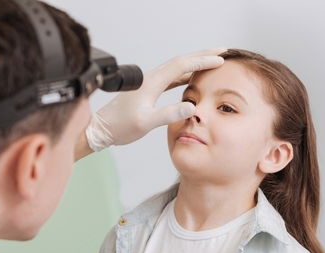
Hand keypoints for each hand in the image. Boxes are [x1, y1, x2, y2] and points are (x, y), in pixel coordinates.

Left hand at [85, 48, 225, 151]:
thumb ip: (168, 114)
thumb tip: (191, 105)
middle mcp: (150, 79)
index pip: (182, 65)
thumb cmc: (121, 127)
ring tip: (212, 62)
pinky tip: (191, 79)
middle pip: (181, 61)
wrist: (101, 129)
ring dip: (195, 63)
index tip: (220, 59)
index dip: (202, 60)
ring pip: (176, 67)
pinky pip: (171, 77)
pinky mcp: (148, 90)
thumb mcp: (146, 123)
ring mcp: (149, 83)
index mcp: (152, 82)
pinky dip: (185, 74)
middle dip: (202, 55)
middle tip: (222, 51)